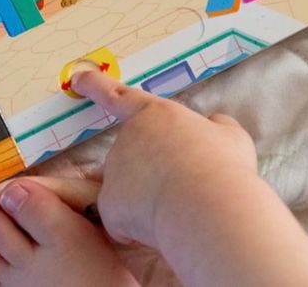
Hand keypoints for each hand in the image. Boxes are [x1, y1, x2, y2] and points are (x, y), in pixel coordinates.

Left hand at [72, 70, 256, 248]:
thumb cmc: (222, 167)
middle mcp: (128, 137)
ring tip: (180, 209)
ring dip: (149, 203)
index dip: (96, 85)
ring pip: (130, 193)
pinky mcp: (109, 204)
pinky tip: (163, 228)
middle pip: (133, 157)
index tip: (78, 78)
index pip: (118, 95)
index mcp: (154, 115)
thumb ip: (216, 128)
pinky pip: (122, 222)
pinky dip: (139, 230)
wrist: (207, 204)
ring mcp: (115, 170)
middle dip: (152, 174)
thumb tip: (214, 126)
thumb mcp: (230, 137)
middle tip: (185, 188)